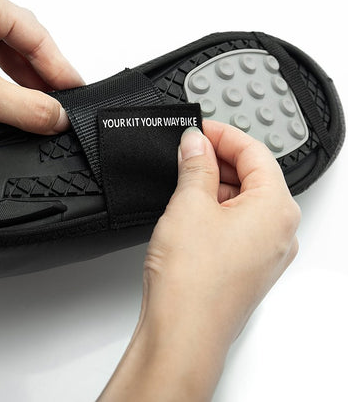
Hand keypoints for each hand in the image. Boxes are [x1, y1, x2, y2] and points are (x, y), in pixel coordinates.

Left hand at [0, 0, 83, 140]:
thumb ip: (30, 109)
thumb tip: (58, 118)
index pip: (37, 35)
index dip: (60, 67)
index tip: (75, 91)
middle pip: (21, 44)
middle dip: (41, 75)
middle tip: (59, 101)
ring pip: (1, 56)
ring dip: (20, 83)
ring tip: (38, 106)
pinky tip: (6, 104)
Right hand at [100, 121, 300, 400]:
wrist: (182, 333)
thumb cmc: (193, 280)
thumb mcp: (189, 204)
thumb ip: (195, 165)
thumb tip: (195, 143)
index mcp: (276, 209)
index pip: (256, 152)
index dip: (223, 134)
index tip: (198, 128)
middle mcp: (279, 231)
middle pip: (254, 176)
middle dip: (219, 158)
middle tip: (187, 149)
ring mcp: (265, 251)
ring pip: (244, 200)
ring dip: (215, 183)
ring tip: (183, 177)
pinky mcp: (246, 265)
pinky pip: (237, 223)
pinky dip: (215, 207)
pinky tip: (189, 207)